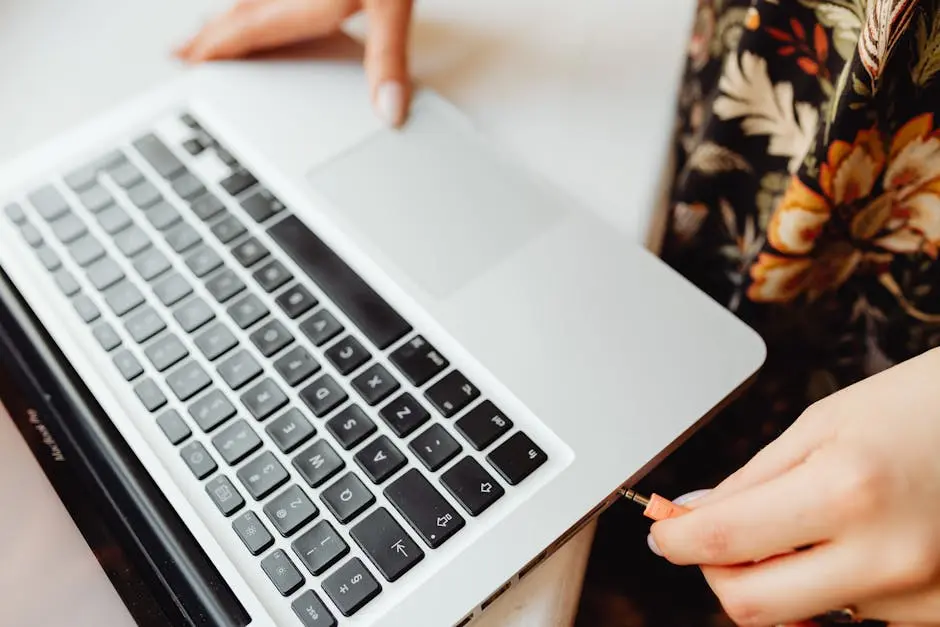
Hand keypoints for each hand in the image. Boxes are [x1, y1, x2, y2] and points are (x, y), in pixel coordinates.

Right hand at [175, 0, 413, 125]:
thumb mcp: (393, 2)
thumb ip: (389, 58)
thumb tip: (388, 109)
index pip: (245, 28)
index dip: (216, 48)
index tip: (190, 62)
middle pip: (240, 9)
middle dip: (212, 33)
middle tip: (183, 51)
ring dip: (231, 11)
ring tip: (213, 25)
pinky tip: (264, 0)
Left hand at [651, 347, 939, 625]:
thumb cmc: (920, 406)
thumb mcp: (823, 423)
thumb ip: (753, 479)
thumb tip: (695, 516)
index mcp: (848, 491)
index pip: (724, 542)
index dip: (675, 540)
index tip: (661, 533)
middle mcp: (888, 557)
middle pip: (753, 605)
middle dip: (715, 572)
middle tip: (708, 538)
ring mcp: (919, 597)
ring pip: (802, 612)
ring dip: (779, 574)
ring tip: (804, 522)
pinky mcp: (938, 614)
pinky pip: (853, 613)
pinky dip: (830, 581)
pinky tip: (849, 539)